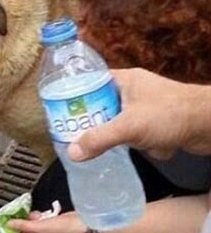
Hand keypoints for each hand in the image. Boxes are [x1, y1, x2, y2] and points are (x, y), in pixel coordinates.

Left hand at [8, 212, 85, 232]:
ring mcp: (40, 232)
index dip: (8, 229)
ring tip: (33, 215)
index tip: (2, 219)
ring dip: (28, 217)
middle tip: (14, 212)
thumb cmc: (62, 230)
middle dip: (18, 221)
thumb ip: (22, 225)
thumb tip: (8, 223)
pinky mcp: (45, 224)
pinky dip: (36, 215)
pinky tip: (40, 214)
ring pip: (27, 223)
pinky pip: (35, 219)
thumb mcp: (38, 227)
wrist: (78, 224)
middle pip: (19, 230)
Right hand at [68, 68, 209, 161]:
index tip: (61, 111)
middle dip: (96, 123)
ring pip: (118, 122)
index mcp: (124, 80)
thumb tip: (71, 152)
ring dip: (119, 136)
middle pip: (101, 106)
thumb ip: (99, 139)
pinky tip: (142, 149)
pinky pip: (137, 134)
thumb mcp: (128, 127)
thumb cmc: (170, 114)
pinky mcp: (157, 123)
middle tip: (78, 134)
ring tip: (112, 145)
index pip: (90, 82)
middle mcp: (133, 91)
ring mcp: (146, 107)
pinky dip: (139, 144)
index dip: (74, 94)